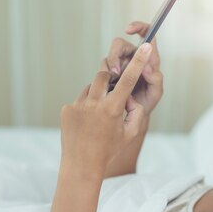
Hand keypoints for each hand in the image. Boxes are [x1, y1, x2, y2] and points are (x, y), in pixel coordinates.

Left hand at [60, 43, 152, 176]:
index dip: (138, 61)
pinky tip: (87, 124)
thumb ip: (135, 111)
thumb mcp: (130, 133)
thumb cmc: (110, 150)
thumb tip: (130, 97)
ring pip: (91, 88)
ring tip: (99, 117)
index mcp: (113, 109)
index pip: (128, 79)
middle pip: (105, 75)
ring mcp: (78, 106)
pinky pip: (80, 100)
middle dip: (112, 78)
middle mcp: (94, 104)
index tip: (146, 46)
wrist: (81, 166)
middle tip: (115, 91)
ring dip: (98, 95)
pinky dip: (86, 107)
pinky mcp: (67, 110)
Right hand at [101, 21, 162, 113]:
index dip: (139, 27)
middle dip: (115, 55)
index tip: (129, 29)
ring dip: (110, 68)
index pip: (147, 34)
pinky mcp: (109, 72)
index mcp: (148, 59)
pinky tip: (109, 86)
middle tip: (116, 72)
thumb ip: (155, 79)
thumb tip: (147, 67)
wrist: (133, 116)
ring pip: (109, 56)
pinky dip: (104, 75)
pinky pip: (103, 68)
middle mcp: (133, 58)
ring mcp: (120, 64)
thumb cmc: (147, 102)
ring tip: (114, 82)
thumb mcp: (156, 92)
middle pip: (119, 44)